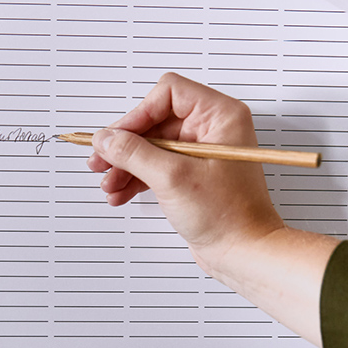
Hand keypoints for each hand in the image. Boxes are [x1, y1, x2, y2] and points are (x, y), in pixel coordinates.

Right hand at [87, 73, 333, 344]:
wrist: (244, 253)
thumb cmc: (230, 216)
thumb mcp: (172, 178)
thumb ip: (133, 153)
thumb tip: (106, 138)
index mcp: (220, 116)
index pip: (168, 94)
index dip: (138, 114)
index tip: (118, 137)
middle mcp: (212, 129)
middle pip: (154, 120)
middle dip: (125, 145)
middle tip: (103, 159)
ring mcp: (202, 152)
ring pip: (151, 144)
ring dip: (126, 163)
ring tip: (110, 183)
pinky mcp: (193, 173)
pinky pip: (156, 164)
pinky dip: (136, 176)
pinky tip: (121, 192)